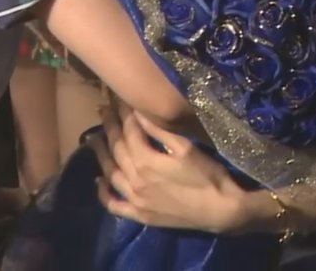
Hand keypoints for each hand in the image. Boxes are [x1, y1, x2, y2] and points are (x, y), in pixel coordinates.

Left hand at [88, 107, 264, 232]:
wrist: (221, 210)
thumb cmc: (208, 175)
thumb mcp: (186, 148)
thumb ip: (159, 131)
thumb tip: (139, 111)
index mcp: (146, 160)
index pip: (129, 131)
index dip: (124, 113)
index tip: (119, 100)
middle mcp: (134, 180)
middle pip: (117, 149)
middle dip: (109, 127)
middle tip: (103, 111)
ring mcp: (135, 199)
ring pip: (110, 174)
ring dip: (101, 155)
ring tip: (94, 140)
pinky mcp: (140, 215)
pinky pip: (114, 205)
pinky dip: (103, 193)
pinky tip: (99, 181)